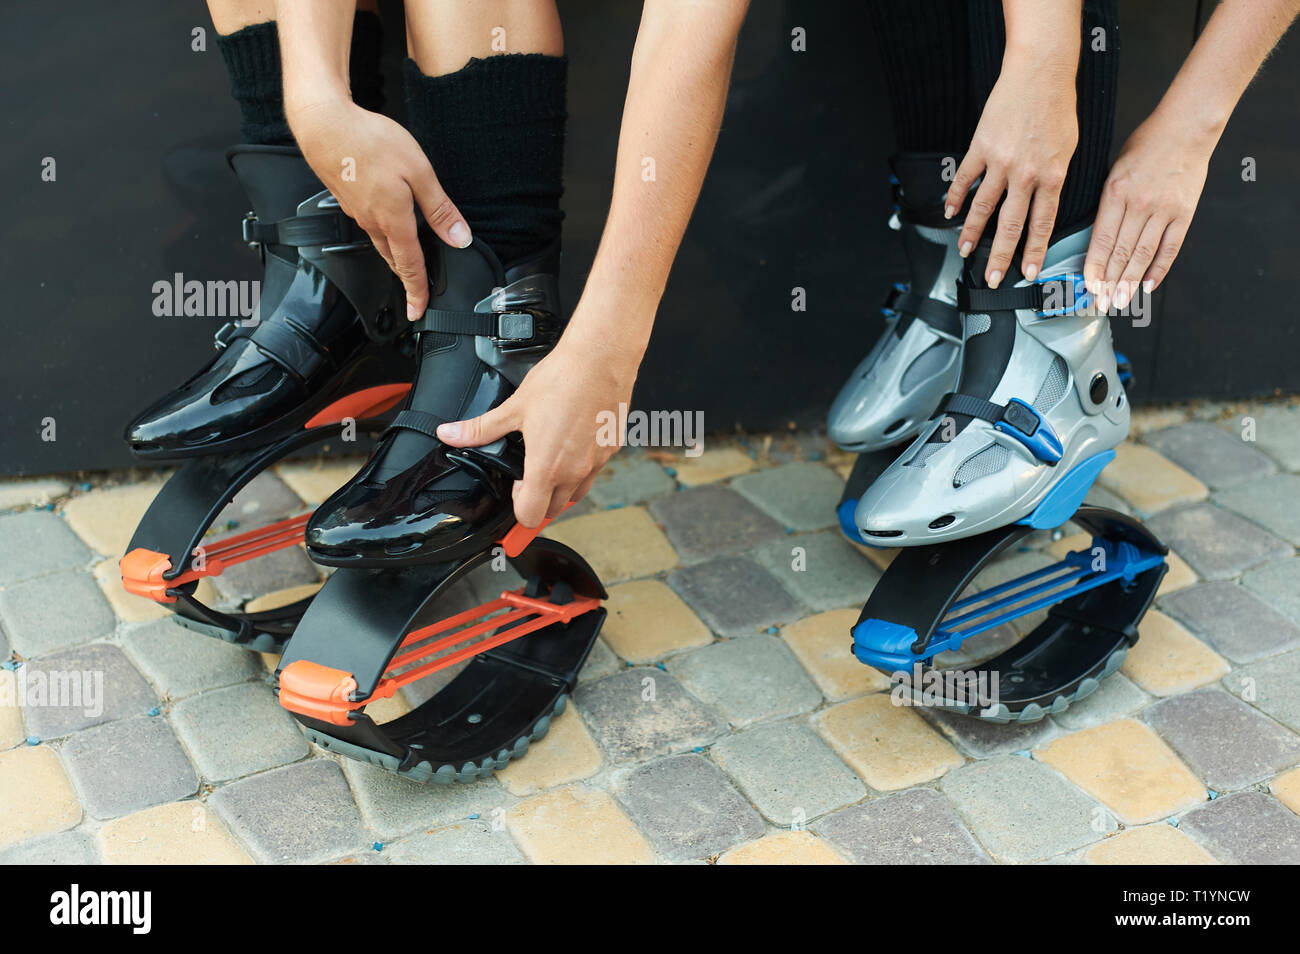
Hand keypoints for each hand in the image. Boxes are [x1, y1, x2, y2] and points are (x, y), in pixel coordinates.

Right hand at [286, 96, 472, 318]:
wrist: (324, 124)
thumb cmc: (369, 142)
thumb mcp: (418, 172)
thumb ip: (439, 208)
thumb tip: (459, 237)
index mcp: (393, 220)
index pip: (410, 266)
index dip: (417, 292)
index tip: (419, 311)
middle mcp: (372, 222)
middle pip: (394, 260)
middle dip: (406, 280)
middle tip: (415, 297)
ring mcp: (357, 212)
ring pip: (380, 244)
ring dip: (394, 259)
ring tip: (406, 267)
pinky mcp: (348, 199)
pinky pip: (369, 227)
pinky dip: (382, 237)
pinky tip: (388, 228)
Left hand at [435, 330, 637, 526]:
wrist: (600, 359)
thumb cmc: (561, 380)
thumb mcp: (514, 407)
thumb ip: (481, 429)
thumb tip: (450, 434)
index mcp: (547, 467)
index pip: (531, 516)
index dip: (518, 506)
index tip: (516, 485)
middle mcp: (575, 471)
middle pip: (554, 509)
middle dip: (539, 498)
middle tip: (530, 470)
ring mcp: (596, 462)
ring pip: (577, 493)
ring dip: (562, 486)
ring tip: (552, 456)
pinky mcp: (611, 449)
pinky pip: (594, 471)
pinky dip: (582, 466)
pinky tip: (573, 440)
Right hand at [944, 55, 1078, 285]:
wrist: (1040, 74)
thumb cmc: (1058, 107)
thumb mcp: (1068, 148)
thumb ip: (1054, 177)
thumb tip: (1043, 202)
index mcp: (1052, 175)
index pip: (1042, 224)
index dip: (1033, 251)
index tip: (1027, 273)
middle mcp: (1026, 173)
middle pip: (1011, 224)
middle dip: (1000, 256)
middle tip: (991, 277)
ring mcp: (1001, 162)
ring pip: (984, 207)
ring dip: (973, 233)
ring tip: (965, 250)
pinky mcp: (981, 147)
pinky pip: (965, 179)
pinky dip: (956, 197)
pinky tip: (950, 212)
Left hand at [1083, 113, 1209, 310]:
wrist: (1186, 127)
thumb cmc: (1146, 145)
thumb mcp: (1114, 170)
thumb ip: (1107, 204)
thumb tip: (1098, 239)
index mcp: (1116, 193)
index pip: (1102, 239)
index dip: (1094, 267)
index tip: (1088, 288)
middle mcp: (1139, 204)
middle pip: (1122, 252)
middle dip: (1109, 283)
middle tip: (1101, 304)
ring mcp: (1164, 210)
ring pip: (1144, 254)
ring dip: (1130, 282)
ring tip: (1121, 301)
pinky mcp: (1185, 212)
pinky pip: (1170, 247)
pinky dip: (1159, 269)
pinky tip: (1148, 285)